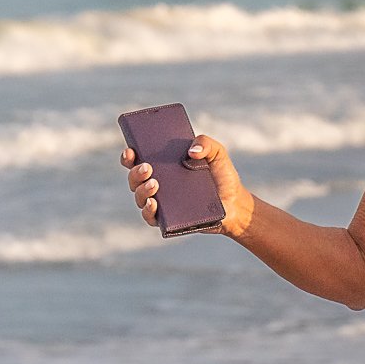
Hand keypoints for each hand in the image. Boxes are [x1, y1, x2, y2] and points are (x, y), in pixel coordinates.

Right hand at [122, 133, 254, 237]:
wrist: (235, 203)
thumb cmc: (222, 176)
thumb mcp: (217, 153)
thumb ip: (206, 143)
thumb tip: (191, 151)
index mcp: (164, 166)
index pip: (138, 160)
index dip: (129, 156)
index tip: (130, 150)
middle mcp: (158, 184)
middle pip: (134, 179)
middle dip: (136, 172)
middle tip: (147, 167)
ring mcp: (161, 202)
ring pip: (139, 197)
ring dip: (142, 190)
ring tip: (154, 184)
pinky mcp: (167, 220)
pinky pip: (150, 217)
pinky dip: (148, 211)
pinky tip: (154, 204)